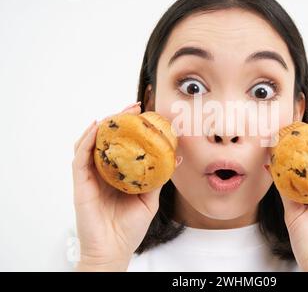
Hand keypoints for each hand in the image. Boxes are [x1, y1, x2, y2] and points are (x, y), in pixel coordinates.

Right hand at [72, 102, 181, 270]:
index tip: (144, 114)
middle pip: (106, 140)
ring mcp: (90, 178)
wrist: (114, 251)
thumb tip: (175, 157)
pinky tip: (96, 128)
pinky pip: (79, 159)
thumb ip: (158, 178)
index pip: (121, 145)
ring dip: (103, 126)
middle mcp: (102, 173)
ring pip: (90, 144)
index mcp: (117, 175)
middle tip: (133, 107)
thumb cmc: (129, 228)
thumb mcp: (149, 199)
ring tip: (117, 114)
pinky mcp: (81, 185)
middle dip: (118, 121)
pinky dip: (86, 141)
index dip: (130, 128)